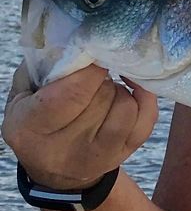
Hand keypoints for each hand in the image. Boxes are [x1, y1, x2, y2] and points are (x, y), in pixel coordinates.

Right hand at [2, 62, 157, 189]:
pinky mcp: (124, 153)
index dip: (89, 70)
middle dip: (101, 78)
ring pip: (126, 106)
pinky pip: (146, 118)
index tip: (92, 55)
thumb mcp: (25, 95)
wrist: (53, 169)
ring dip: (119, 90)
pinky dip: (144, 97)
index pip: (73, 94)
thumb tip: (78, 42)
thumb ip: (44, 68)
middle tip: (93, 76)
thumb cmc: (37, 121)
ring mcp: (99, 155)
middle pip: (102, 96)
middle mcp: (66, 148)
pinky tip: (130, 88)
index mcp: (32, 128)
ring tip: (105, 88)